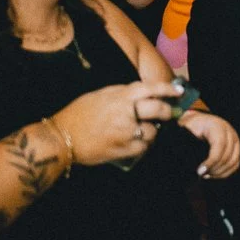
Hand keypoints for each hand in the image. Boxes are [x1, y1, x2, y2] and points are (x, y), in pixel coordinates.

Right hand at [51, 80, 181, 166]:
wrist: (61, 138)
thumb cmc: (78, 113)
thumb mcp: (100, 95)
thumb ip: (122, 93)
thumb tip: (141, 94)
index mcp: (121, 96)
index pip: (151, 89)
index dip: (168, 89)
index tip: (178, 90)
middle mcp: (127, 113)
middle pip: (158, 110)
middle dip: (167, 112)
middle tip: (169, 114)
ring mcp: (126, 133)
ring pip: (153, 131)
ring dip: (152, 131)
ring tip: (145, 130)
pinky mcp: (122, 150)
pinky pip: (143, 148)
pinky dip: (143, 145)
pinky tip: (137, 143)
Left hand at [177, 110, 239, 178]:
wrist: (198, 121)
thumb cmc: (190, 126)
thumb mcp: (186, 129)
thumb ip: (186, 141)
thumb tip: (185, 159)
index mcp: (216, 125)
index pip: (220, 145)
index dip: (211, 161)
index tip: (200, 171)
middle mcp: (229, 132)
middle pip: (227, 155)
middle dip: (214, 169)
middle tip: (200, 174)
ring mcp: (234, 140)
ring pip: (233, 161)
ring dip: (219, 172)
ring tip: (205, 175)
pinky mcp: (236, 148)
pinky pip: (235, 164)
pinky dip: (225, 172)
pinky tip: (212, 174)